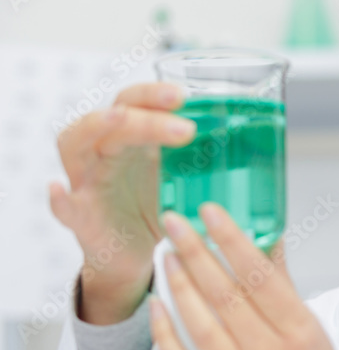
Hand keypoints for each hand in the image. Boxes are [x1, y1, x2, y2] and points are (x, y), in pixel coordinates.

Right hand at [49, 82, 196, 322]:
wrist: (132, 256)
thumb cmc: (155, 207)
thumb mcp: (184, 178)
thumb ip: (211, 158)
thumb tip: (267, 141)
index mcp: (128, 138)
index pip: (134, 101)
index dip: (154, 94)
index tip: (186, 96)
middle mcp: (102, 152)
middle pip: (110, 118)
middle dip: (144, 115)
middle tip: (184, 127)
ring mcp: (86, 181)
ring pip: (77, 145)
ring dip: (99, 129)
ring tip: (119, 119)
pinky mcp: (82, 218)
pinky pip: (65, 207)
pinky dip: (59, 200)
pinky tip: (60, 190)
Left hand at [149, 202, 338, 349]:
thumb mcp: (314, 326)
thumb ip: (284, 284)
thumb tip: (265, 237)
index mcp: (300, 332)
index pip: (260, 276)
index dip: (232, 240)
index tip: (210, 212)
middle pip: (224, 296)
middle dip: (194, 253)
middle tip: (173, 222)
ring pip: (201, 327)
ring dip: (179, 286)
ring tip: (166, 255)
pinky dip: (165, 336)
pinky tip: (157, 305)